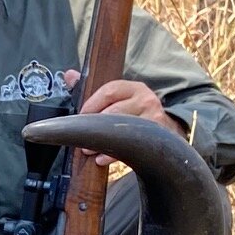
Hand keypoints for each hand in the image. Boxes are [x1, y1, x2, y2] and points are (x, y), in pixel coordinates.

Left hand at [62, 72, 186, 168]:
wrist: (165, 129)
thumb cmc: (134, 113)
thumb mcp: (118, 98)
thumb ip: (92, 89)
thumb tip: (69, 75)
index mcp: (134, 87)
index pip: (109, 91)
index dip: (91, 105)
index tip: (80, 118)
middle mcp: (145, 99)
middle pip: (113, 112)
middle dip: (93, 127)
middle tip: (81, 139)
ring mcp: (153, 117)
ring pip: (120, 130)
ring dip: (101, 142)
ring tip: (89, 150)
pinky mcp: (157, 136)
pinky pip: (129, 145)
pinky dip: (112, 155)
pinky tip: (101, 159)